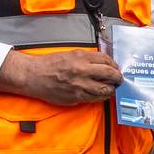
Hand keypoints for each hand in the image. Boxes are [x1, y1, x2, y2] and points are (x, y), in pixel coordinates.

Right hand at [0, 47, 119, 104]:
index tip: (116, 68)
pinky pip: (94, 99)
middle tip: (119, 79)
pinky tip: (100, 94)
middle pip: (109, 75)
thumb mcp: (71, 54)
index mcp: (81, 57)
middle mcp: (82, 71)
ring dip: (111, 89)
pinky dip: (100, 97)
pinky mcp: (75, 98)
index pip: (106, 60)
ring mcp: (79, 86)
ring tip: (111, 88)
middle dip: (118, 78)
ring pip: (104, 90)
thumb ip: (87, 58)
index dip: (114, 65)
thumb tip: (103, 63)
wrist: (34, 76)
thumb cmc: (51, 64)